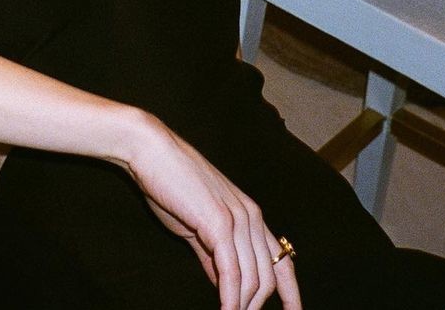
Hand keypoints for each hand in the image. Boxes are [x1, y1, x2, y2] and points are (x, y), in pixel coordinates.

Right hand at [124, 117, 301, 309]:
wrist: (152, 151)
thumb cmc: (171, 184)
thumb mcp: (198, 224)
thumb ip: (214, 255)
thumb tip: (224, 285)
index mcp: (250, 214)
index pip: (283, 261)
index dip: (292, 293)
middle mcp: (251, 216)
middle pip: (268, 278)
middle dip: (255, 307)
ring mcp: (237, 219)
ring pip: (251, 279)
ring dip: (241, 307)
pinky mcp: (219, 223)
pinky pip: (231, 272)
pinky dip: (230, 299)